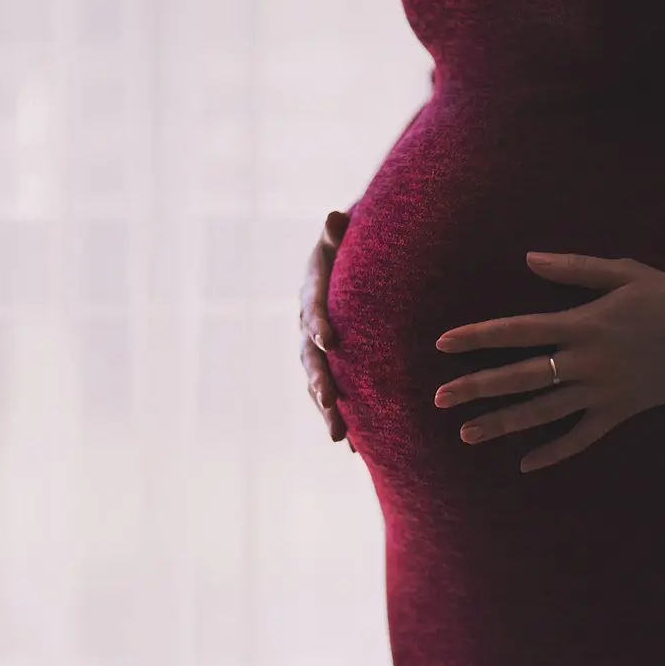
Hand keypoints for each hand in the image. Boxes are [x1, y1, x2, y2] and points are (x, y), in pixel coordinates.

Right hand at [298, 210, 357, 452]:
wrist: (353, 263)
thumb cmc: (353, 245)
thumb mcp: (345, 235)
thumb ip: (339, 231)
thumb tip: (334, 216)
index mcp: (312, 293)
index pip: (312, 309)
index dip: (318, 324)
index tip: (329, 340)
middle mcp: (308, 326)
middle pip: (310, 357)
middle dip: (320, 380)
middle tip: (330, 401)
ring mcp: (317, 350)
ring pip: (318, 383)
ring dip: (328, 410)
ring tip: (340, 437)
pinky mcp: (331, 367)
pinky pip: (334, 396)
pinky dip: (343, 418)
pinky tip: (356, 449)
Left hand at [433, 252, 664, 472]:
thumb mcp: (622, 271)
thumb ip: (572, 268)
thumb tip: (527, 259)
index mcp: (582, 323)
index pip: (516, 331)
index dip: (477, 336)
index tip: (443, 344)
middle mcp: (586, 361)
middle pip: (520, 377)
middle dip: (477, 387)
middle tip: (439, 398)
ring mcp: (603, 391)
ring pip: (543, 412)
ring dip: (503, 423)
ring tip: (467, 433)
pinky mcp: (621, 412)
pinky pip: (582, 438)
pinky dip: (555, 452)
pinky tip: (526, 464)